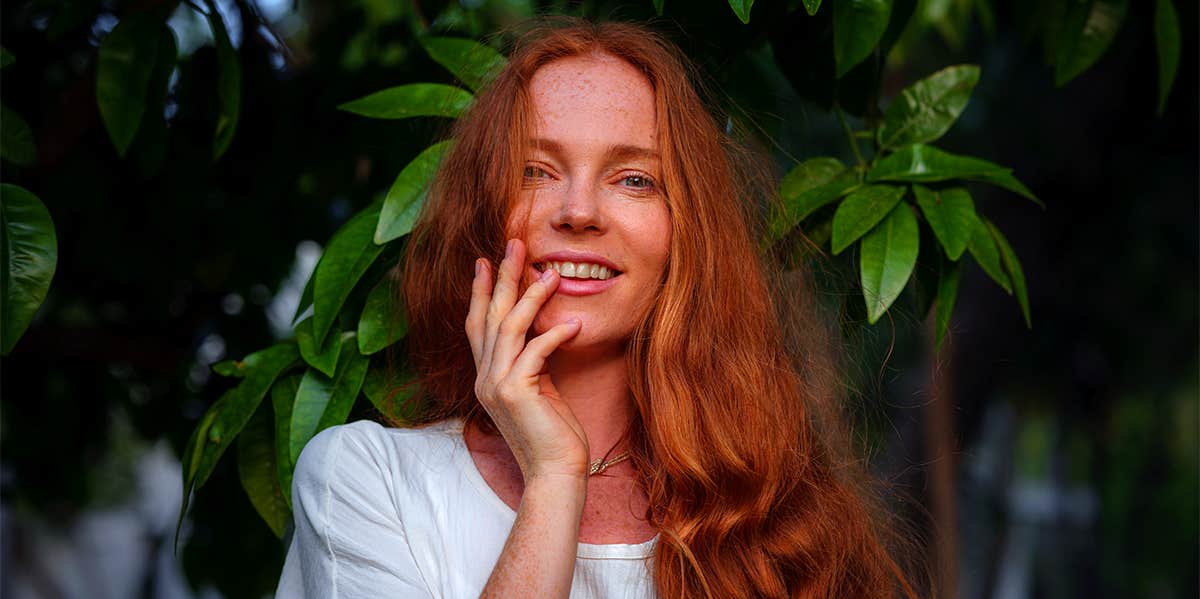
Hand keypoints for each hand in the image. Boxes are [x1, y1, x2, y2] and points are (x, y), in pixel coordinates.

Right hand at [466, 238, 589, 480]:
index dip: (478, 291)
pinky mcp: (516, 394)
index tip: (484, 260)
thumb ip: (533, 362)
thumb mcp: (540, 389)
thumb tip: (542, 330)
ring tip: (551, 273)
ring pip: (508, 327)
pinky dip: (554, 334)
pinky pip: (535, 352)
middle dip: (501, 277)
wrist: (554, 473)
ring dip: (530, 296)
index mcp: (486, 377)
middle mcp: (484, 378)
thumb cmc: (553, 433)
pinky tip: (575, 323)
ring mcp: (495, 386)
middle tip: (514, 244)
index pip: (476, 325)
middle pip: (488, 316)